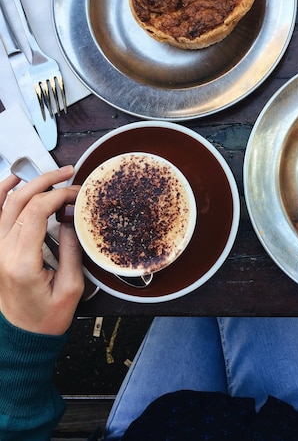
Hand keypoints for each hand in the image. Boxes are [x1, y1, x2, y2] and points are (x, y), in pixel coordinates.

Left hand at [0, 167, 82, 334]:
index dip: (59, 194)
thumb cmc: (47, 317)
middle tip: (68, 174)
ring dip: (28, 183)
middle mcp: (2, 253)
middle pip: (20, 202)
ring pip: (5, 203)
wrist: (24, 336)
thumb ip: (72, 248)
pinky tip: (13, 181)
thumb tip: (72, 216)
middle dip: (47, 182)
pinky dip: (1, 194)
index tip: (77, 192)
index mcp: (22, 262)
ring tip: (50, 174)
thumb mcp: (71, 286)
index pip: (36, 212)